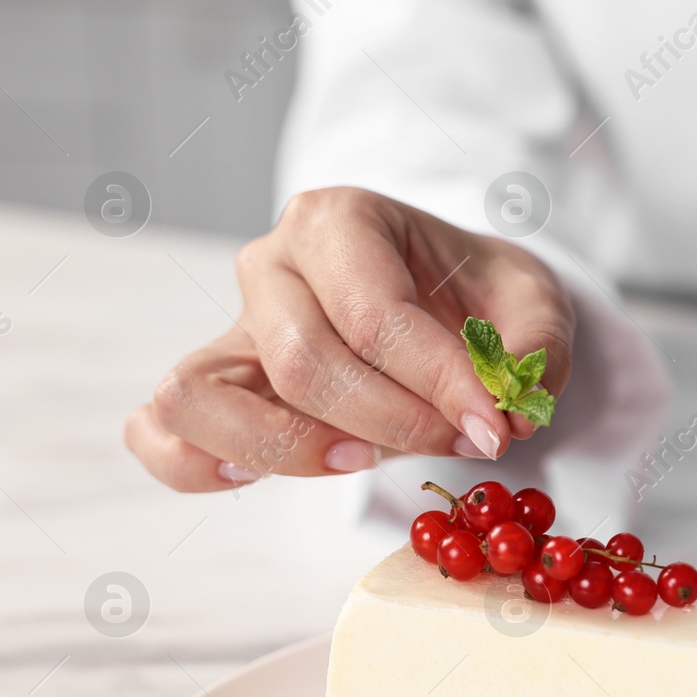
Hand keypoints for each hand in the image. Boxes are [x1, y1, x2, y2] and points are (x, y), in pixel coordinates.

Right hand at [126, 187, 573, 490]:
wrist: (437, 294)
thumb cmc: (472, 292)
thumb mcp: (529, 297)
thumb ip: (536, 346)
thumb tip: (513, 409)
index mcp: (338, 219)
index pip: (375, 314)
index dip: (438, 382)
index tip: (495, 428)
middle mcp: (270, 265)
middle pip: (303, 364)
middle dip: (393, 423)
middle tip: (460, 442)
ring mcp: (231, 328)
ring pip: (203, 396)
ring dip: (291, 447)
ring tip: (364, 459)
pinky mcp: (214, 386)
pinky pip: (160, 431)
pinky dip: (191, 464)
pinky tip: (254, 477)